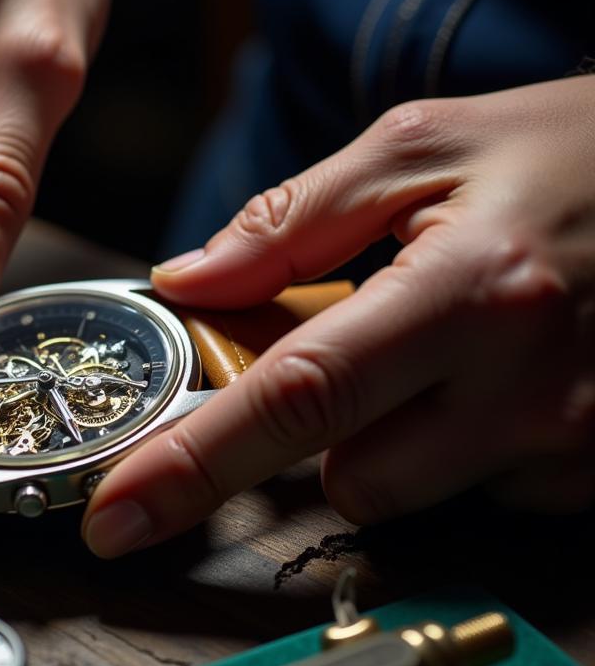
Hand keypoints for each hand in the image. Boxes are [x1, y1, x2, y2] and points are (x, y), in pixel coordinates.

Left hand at [82, 76, 594, 556]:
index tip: (116, 518)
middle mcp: (527, 389)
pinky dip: (465, 445)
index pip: (296, 398)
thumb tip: (186, 282)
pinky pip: (484, 492)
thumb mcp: (423, 147)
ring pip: (412, 494)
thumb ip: (292, 222)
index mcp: (467, 290)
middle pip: (350, 480)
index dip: (194, 466)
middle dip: (325, 433)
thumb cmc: (568, 150)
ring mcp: (574, 447)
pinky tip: (505, 375)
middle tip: (365, 348)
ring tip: (451, 350)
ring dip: (398, 438)